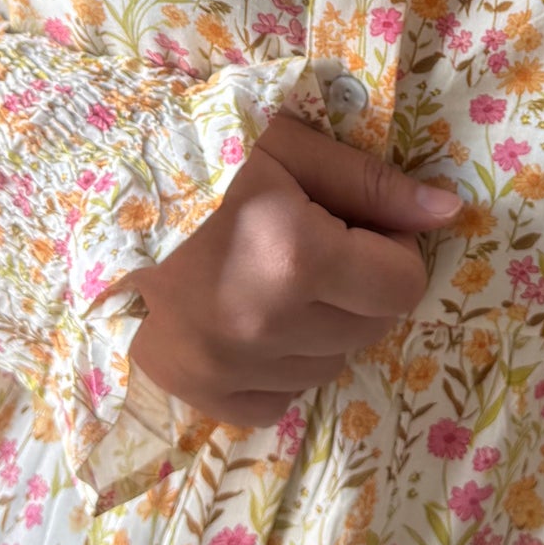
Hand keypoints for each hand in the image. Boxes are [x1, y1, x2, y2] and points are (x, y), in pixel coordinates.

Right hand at [125, 114, 462, 428]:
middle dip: (360, 287)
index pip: (402, 286)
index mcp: (295, 256)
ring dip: (321, 325)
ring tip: (273, 276)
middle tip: (315, 242)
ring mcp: (227, 366)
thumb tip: (450, 212)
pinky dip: (280, 364)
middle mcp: (265, 324)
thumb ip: (373, 185)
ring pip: (329, 365)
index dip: (392, 251)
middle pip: (371, 328)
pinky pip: (279, 397)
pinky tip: (248, 315)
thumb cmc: (199, 153)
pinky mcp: (197, 390)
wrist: (93, 190)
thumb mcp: (289, 146)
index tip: (359, 226)